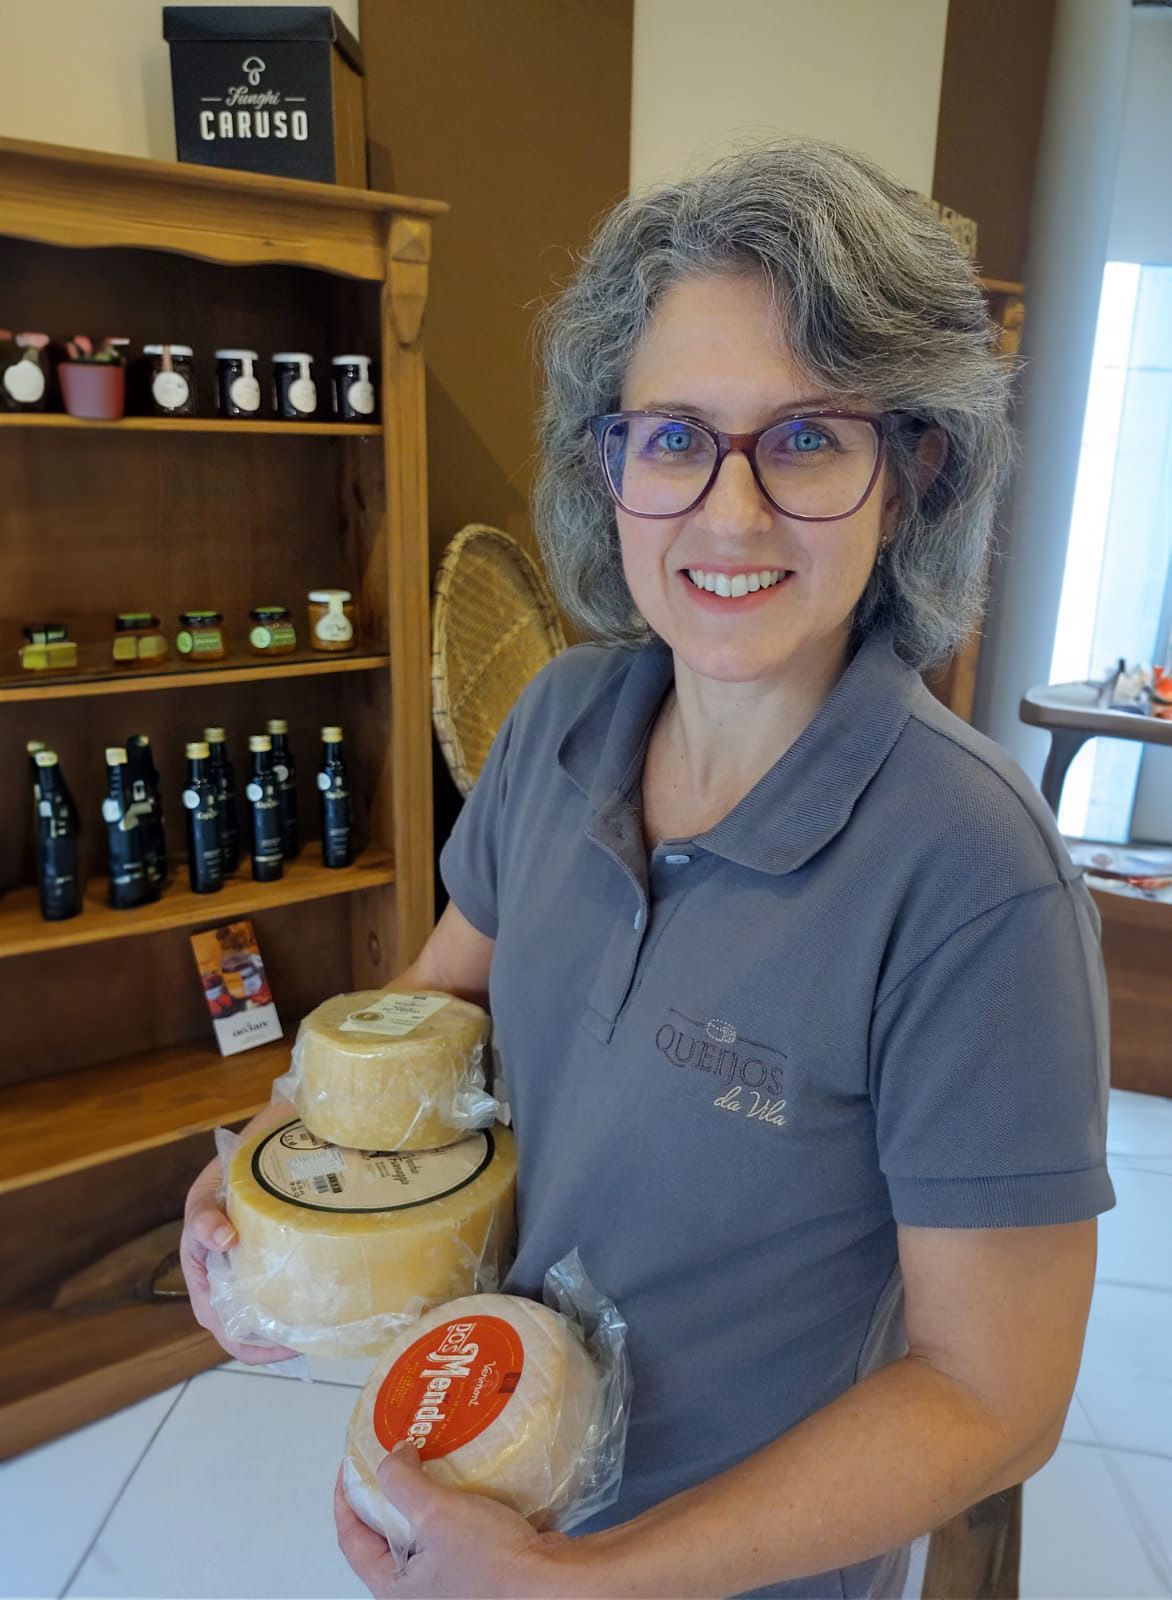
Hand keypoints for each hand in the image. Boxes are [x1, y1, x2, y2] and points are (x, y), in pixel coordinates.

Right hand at [180, 1151, 298, 1365]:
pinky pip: (285, 1287)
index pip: (219, 1323)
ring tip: (318, 1329)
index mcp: (202, 1274)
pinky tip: (324, 1300)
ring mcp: (250, 1270)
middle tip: (307, 1340)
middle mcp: (225, 1278)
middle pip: (245, 1327)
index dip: (248, 1345)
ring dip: (287, 1324)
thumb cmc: (226, 1174)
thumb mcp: (206, 1194)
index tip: (283, 1347)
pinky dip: (299, 1299)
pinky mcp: (274, 1258)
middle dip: (272, 1342)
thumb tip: (222, 1240)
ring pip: (266, 1310)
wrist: (261, 1145)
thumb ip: (204, 1217)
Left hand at [334, 1444, 575, 1597]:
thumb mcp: (434, 1513)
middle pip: (386, 1535)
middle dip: (388, 1493)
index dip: (345, 1498)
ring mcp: (450, 1582)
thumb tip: (392, 1455)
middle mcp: (418, 1591)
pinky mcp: (479, 1569)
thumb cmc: (489, 1561)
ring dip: (425, 1497)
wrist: (549, 1584)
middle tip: (393, 1455)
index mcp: (395, 1588)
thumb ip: (402, 1481)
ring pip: (423, 1533)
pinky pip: (456, 1533)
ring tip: (430, 1459)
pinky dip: (455, 1505)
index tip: (351, 1463)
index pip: (351, 1539)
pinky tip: (466, 1479)